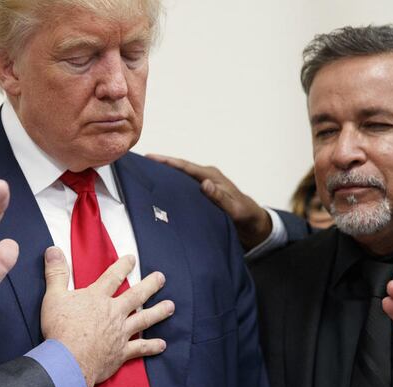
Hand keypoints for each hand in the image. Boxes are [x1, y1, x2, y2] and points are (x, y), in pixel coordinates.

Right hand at [41, 247, 173, 386]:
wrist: (69, 360)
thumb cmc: (59, 329)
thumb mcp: (53, 296)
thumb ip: (56, 272)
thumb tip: (53, 249)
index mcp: (97, 298)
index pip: (112, 277)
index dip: (122, 266)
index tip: (132, 259)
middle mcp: (113, 313)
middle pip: (135, 296)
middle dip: (150, 285)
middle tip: (161, 278)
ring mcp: (119, 333)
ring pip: (144, 320)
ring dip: (158, 312)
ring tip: (170, 306)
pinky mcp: (121, 352)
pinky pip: (140, 348)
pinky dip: (151, 346)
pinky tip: (162, 345)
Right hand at [146, 154, 271, 249]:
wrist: (252, 222)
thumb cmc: (244, 215)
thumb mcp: (234, 209)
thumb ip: (220, 197)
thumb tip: (204, 184)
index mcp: (211, 176)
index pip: (185, 166)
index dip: (167, 161)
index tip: (150, 158)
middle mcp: (206, 177)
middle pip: (179, 168)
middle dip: (161, 165)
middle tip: (141, 163)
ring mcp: (204, 185)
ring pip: (180, 177)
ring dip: (165, 175)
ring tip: (145, 174)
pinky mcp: (202, 194)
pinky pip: (183, 186)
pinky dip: (172, 185)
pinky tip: (161, 190)